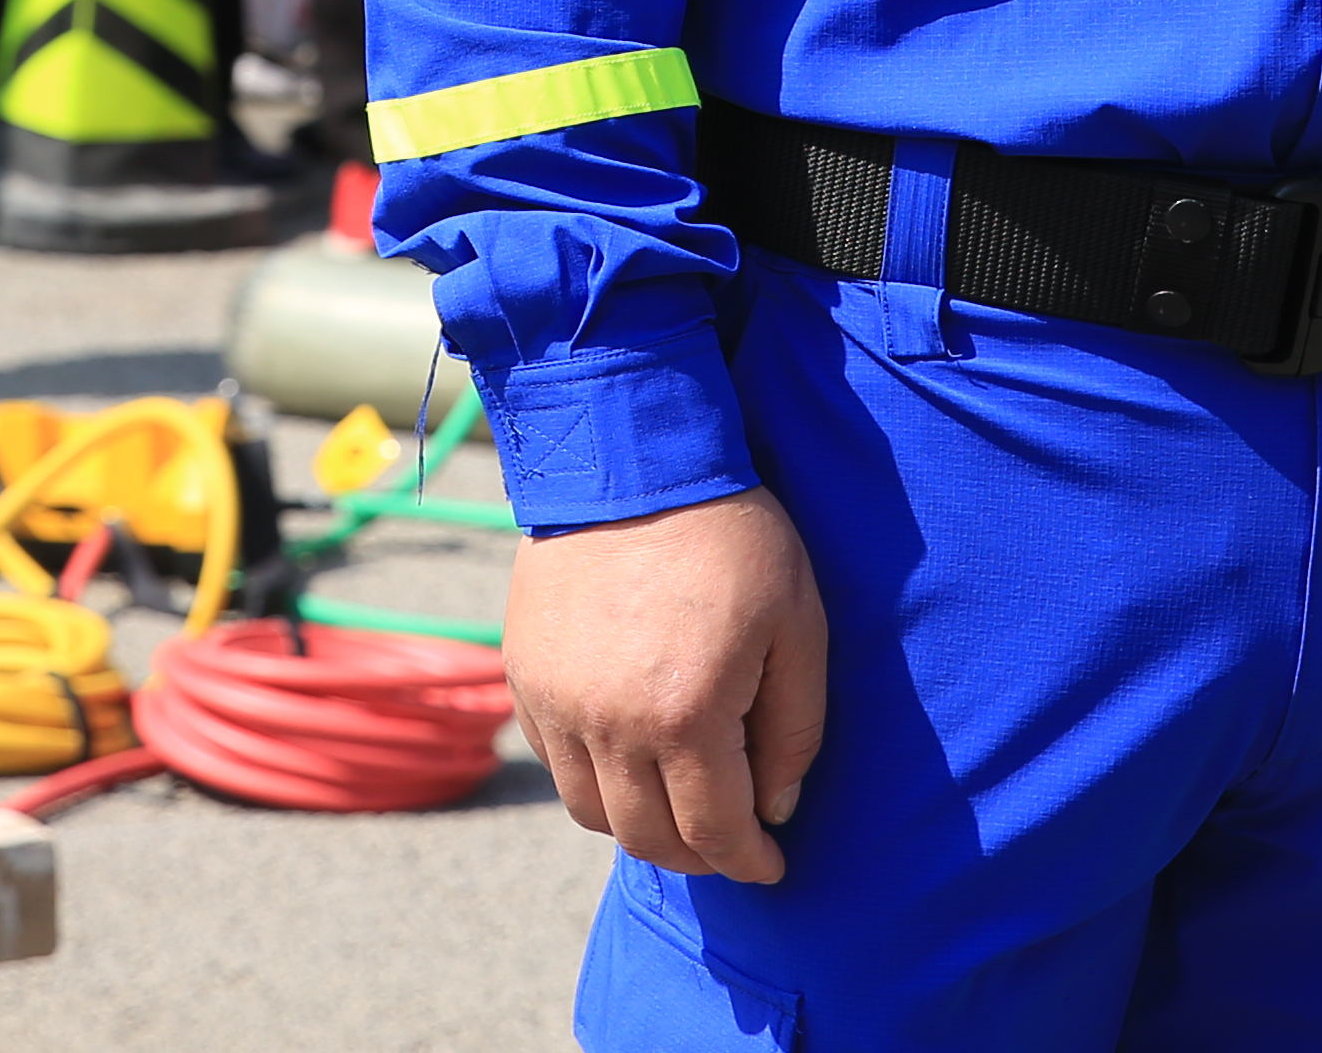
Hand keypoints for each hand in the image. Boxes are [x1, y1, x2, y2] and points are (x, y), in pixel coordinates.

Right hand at [503, 483, 833, 882]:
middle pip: (646, 838)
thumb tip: (776, 806)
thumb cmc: (731, 536)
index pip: (715, 833)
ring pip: (590, 811)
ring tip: (677, 804)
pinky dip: (591, 776)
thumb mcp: (797, 624)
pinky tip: (629, 752)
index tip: (770, 865)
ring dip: (638, 824)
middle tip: (728, 843)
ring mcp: (556, 700)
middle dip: (696, 857)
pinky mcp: (523, 673)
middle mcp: (609, 722)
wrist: (628, 456)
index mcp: (685, 715)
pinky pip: (552, 759)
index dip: (749, 862)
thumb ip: (795, 728)